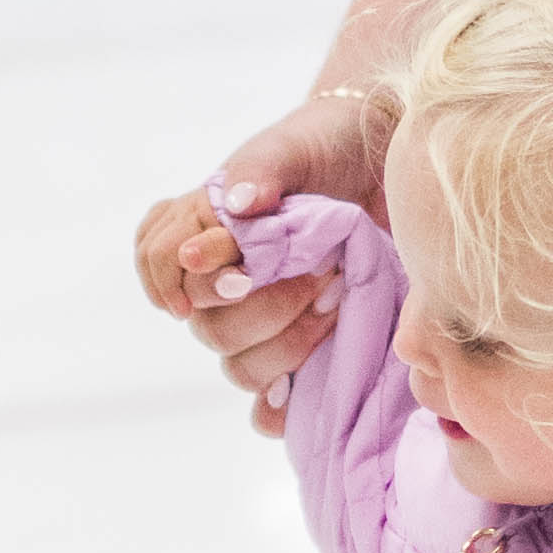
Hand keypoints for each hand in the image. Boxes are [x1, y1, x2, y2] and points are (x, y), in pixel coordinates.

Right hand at [136, 87, 391, 434]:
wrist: (392, 166)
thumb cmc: (332, 147)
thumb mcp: (297, 145)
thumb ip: (263, 168)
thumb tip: (236, 201)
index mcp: (202, 227)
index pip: (159, 265)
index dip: (183, 280)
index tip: (236, 272)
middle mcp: (222, 279)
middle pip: (207, 327)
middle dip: (264, 307)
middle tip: (320, 271)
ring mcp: (260, 319)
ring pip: (238, 365)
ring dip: (287, 343)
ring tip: (334, 299)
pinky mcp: (299, 349)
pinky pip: (266, 404)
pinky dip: (275, 407)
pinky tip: (298, 393)